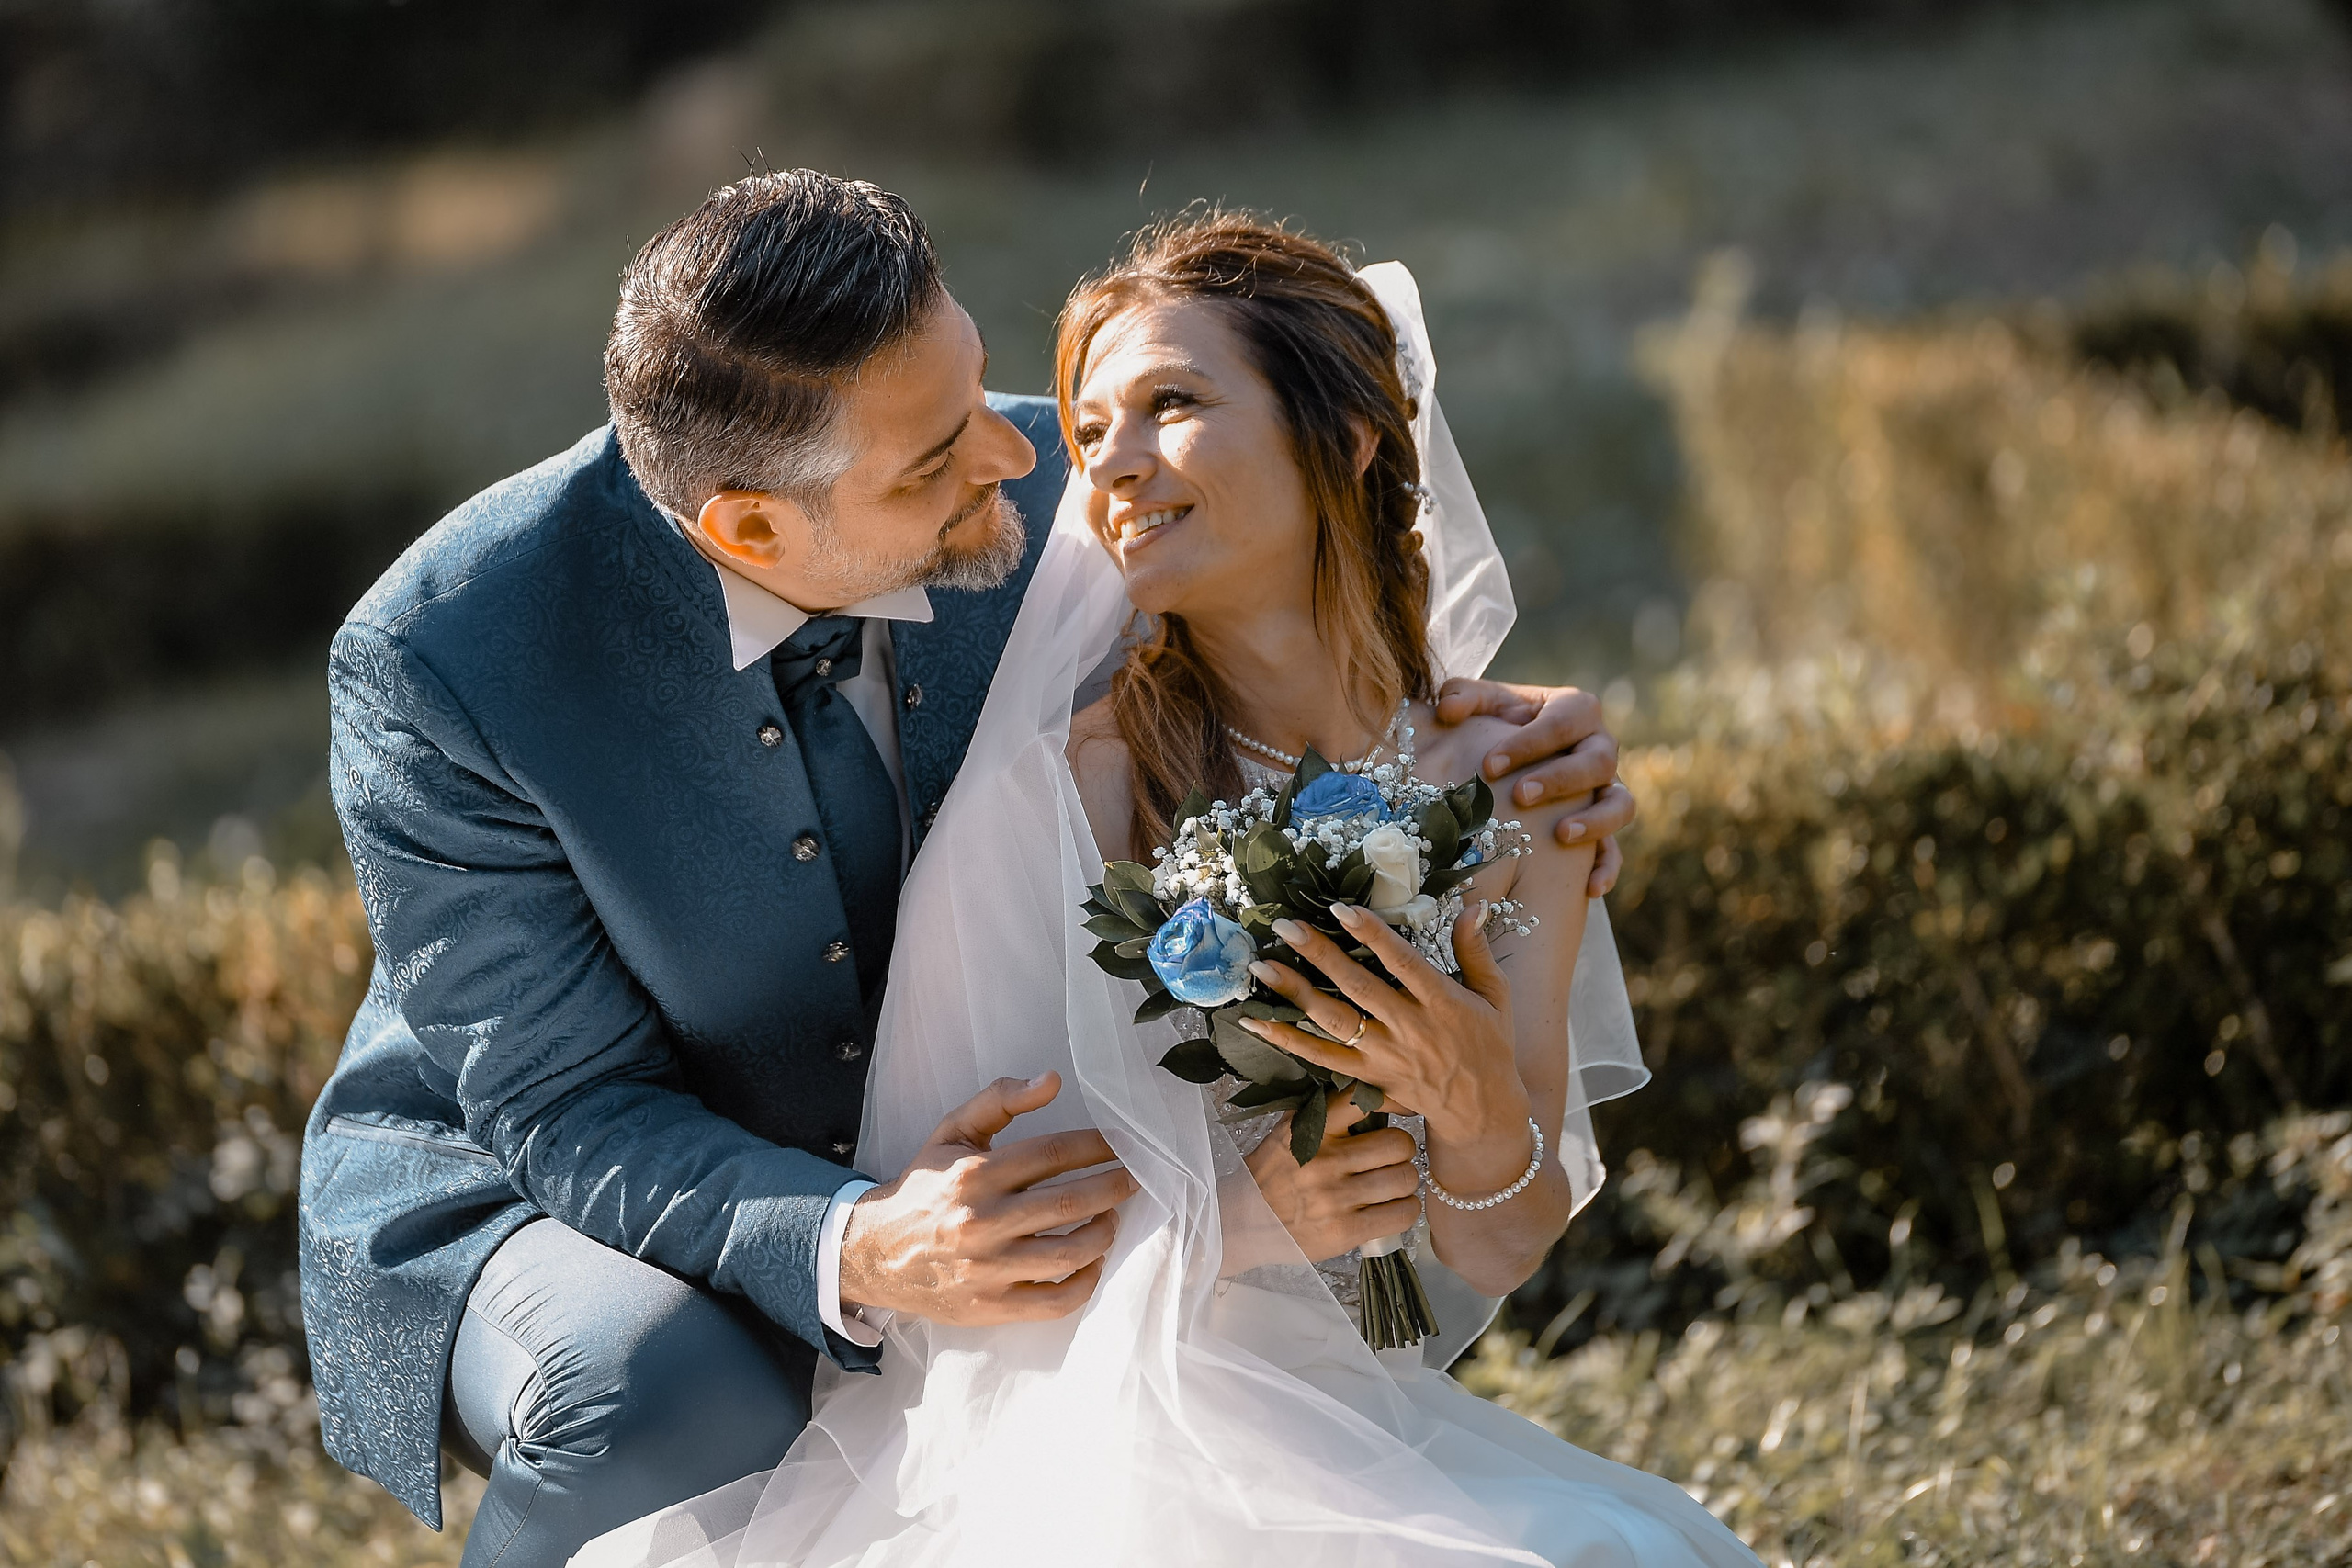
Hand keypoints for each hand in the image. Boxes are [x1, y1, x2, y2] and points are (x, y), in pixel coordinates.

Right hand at [838, 1071, 1138, 1324]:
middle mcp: (982, 1220)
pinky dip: (1086, 1281)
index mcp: (975, 1173)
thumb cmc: (925, 1187)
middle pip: (1071, 1201)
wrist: (875, 1252)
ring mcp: (988, 1267)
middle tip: (1137, 1177)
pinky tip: (1093, 1260)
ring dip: (1105, 1231)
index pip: (1053, 1153)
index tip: (1126, 1143)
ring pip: (1070, 1252)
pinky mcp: (992, 1306)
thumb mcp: (951, 1132)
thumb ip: (999, 1099)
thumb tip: (1053, 1080)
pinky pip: (1055, 1300)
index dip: (1099, 1146)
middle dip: (1116, 1186)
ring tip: (1112, 1216)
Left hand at [1243, 905, 1530, 1155]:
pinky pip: (1322, 1059)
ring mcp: (1385, 1055)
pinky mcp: (1367, 1077)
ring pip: (1335, 1022)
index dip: (1372, 934)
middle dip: (1320, 955)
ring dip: (1296, 994)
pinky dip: (1288, 1041)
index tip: (1340, 909)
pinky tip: (1256, 1024)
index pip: (1402, 962)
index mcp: (1442, 1002)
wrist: (1481, 1110)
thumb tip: (1474, 904)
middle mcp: (1410, 1028)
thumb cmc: (1490, 1045)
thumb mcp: (1495, 995)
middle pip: (1358, 987)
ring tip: (1262, 967)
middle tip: (1285, 927)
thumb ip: (1477, 950)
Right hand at [1244, 1097, 1420, 1262]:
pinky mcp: (1345, 1231)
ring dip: (1405, 1182)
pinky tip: (1392, 1208)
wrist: (1240, 1222)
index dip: (1394, 1102)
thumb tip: (1371, 1093)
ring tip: (1393, 1185)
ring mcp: (1335, 1198)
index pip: (1364, 1100)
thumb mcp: (1288, 1133)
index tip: (1404, 1108)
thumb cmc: (1270, 1176)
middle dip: (1402, 1150)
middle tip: (1393, 1158)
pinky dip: (1405, 1210)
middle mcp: (1325, 1161)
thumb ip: (1324, 1114)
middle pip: (1397, 1144)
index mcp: (1311, 1129)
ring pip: (1404, 1179)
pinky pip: (1401, 1215)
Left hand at [1433, 677, 1635, 894]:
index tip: (1490, 765)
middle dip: (1560, 779)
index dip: (1529, 743)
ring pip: (1621, 803)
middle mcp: (1600, 747)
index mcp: (1576, 710)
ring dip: (1596, 821)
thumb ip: (1463, 697)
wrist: (1512, 761)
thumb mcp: (1481, 705)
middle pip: (1598, 761)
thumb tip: (1447, 708)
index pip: (1563, 722)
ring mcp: (1607, 789)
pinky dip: (1608, 866)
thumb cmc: (1495, 725)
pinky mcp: (1604, 826)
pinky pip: (1616, 848)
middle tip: (1520, 795)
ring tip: (1562, 836)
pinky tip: (1590, 888)